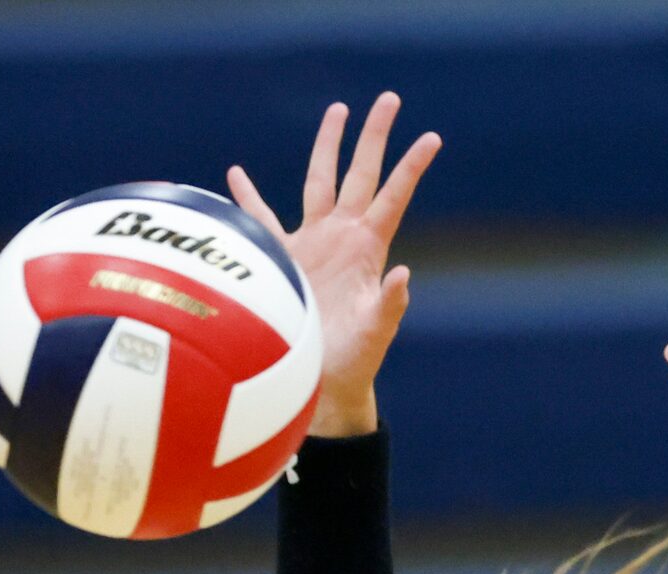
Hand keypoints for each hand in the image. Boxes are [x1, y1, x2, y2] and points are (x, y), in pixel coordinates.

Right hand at [227, 94, 440, 438]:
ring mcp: (313, 243)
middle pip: (358, 173)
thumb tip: (403, 274)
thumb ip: (389, 305)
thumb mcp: (375, 334)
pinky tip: (235, 174)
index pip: (392, 196)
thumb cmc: (354, 361)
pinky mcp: (282, 259)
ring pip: (317, 182)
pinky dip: (246, 198)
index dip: (410, 167)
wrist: (321, 381)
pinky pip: (261, 220)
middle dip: (372, 137)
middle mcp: (342, 237)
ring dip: (327, 148)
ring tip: (336, 110)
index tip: (432, 136)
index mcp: (367, 248)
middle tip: (389, 98)